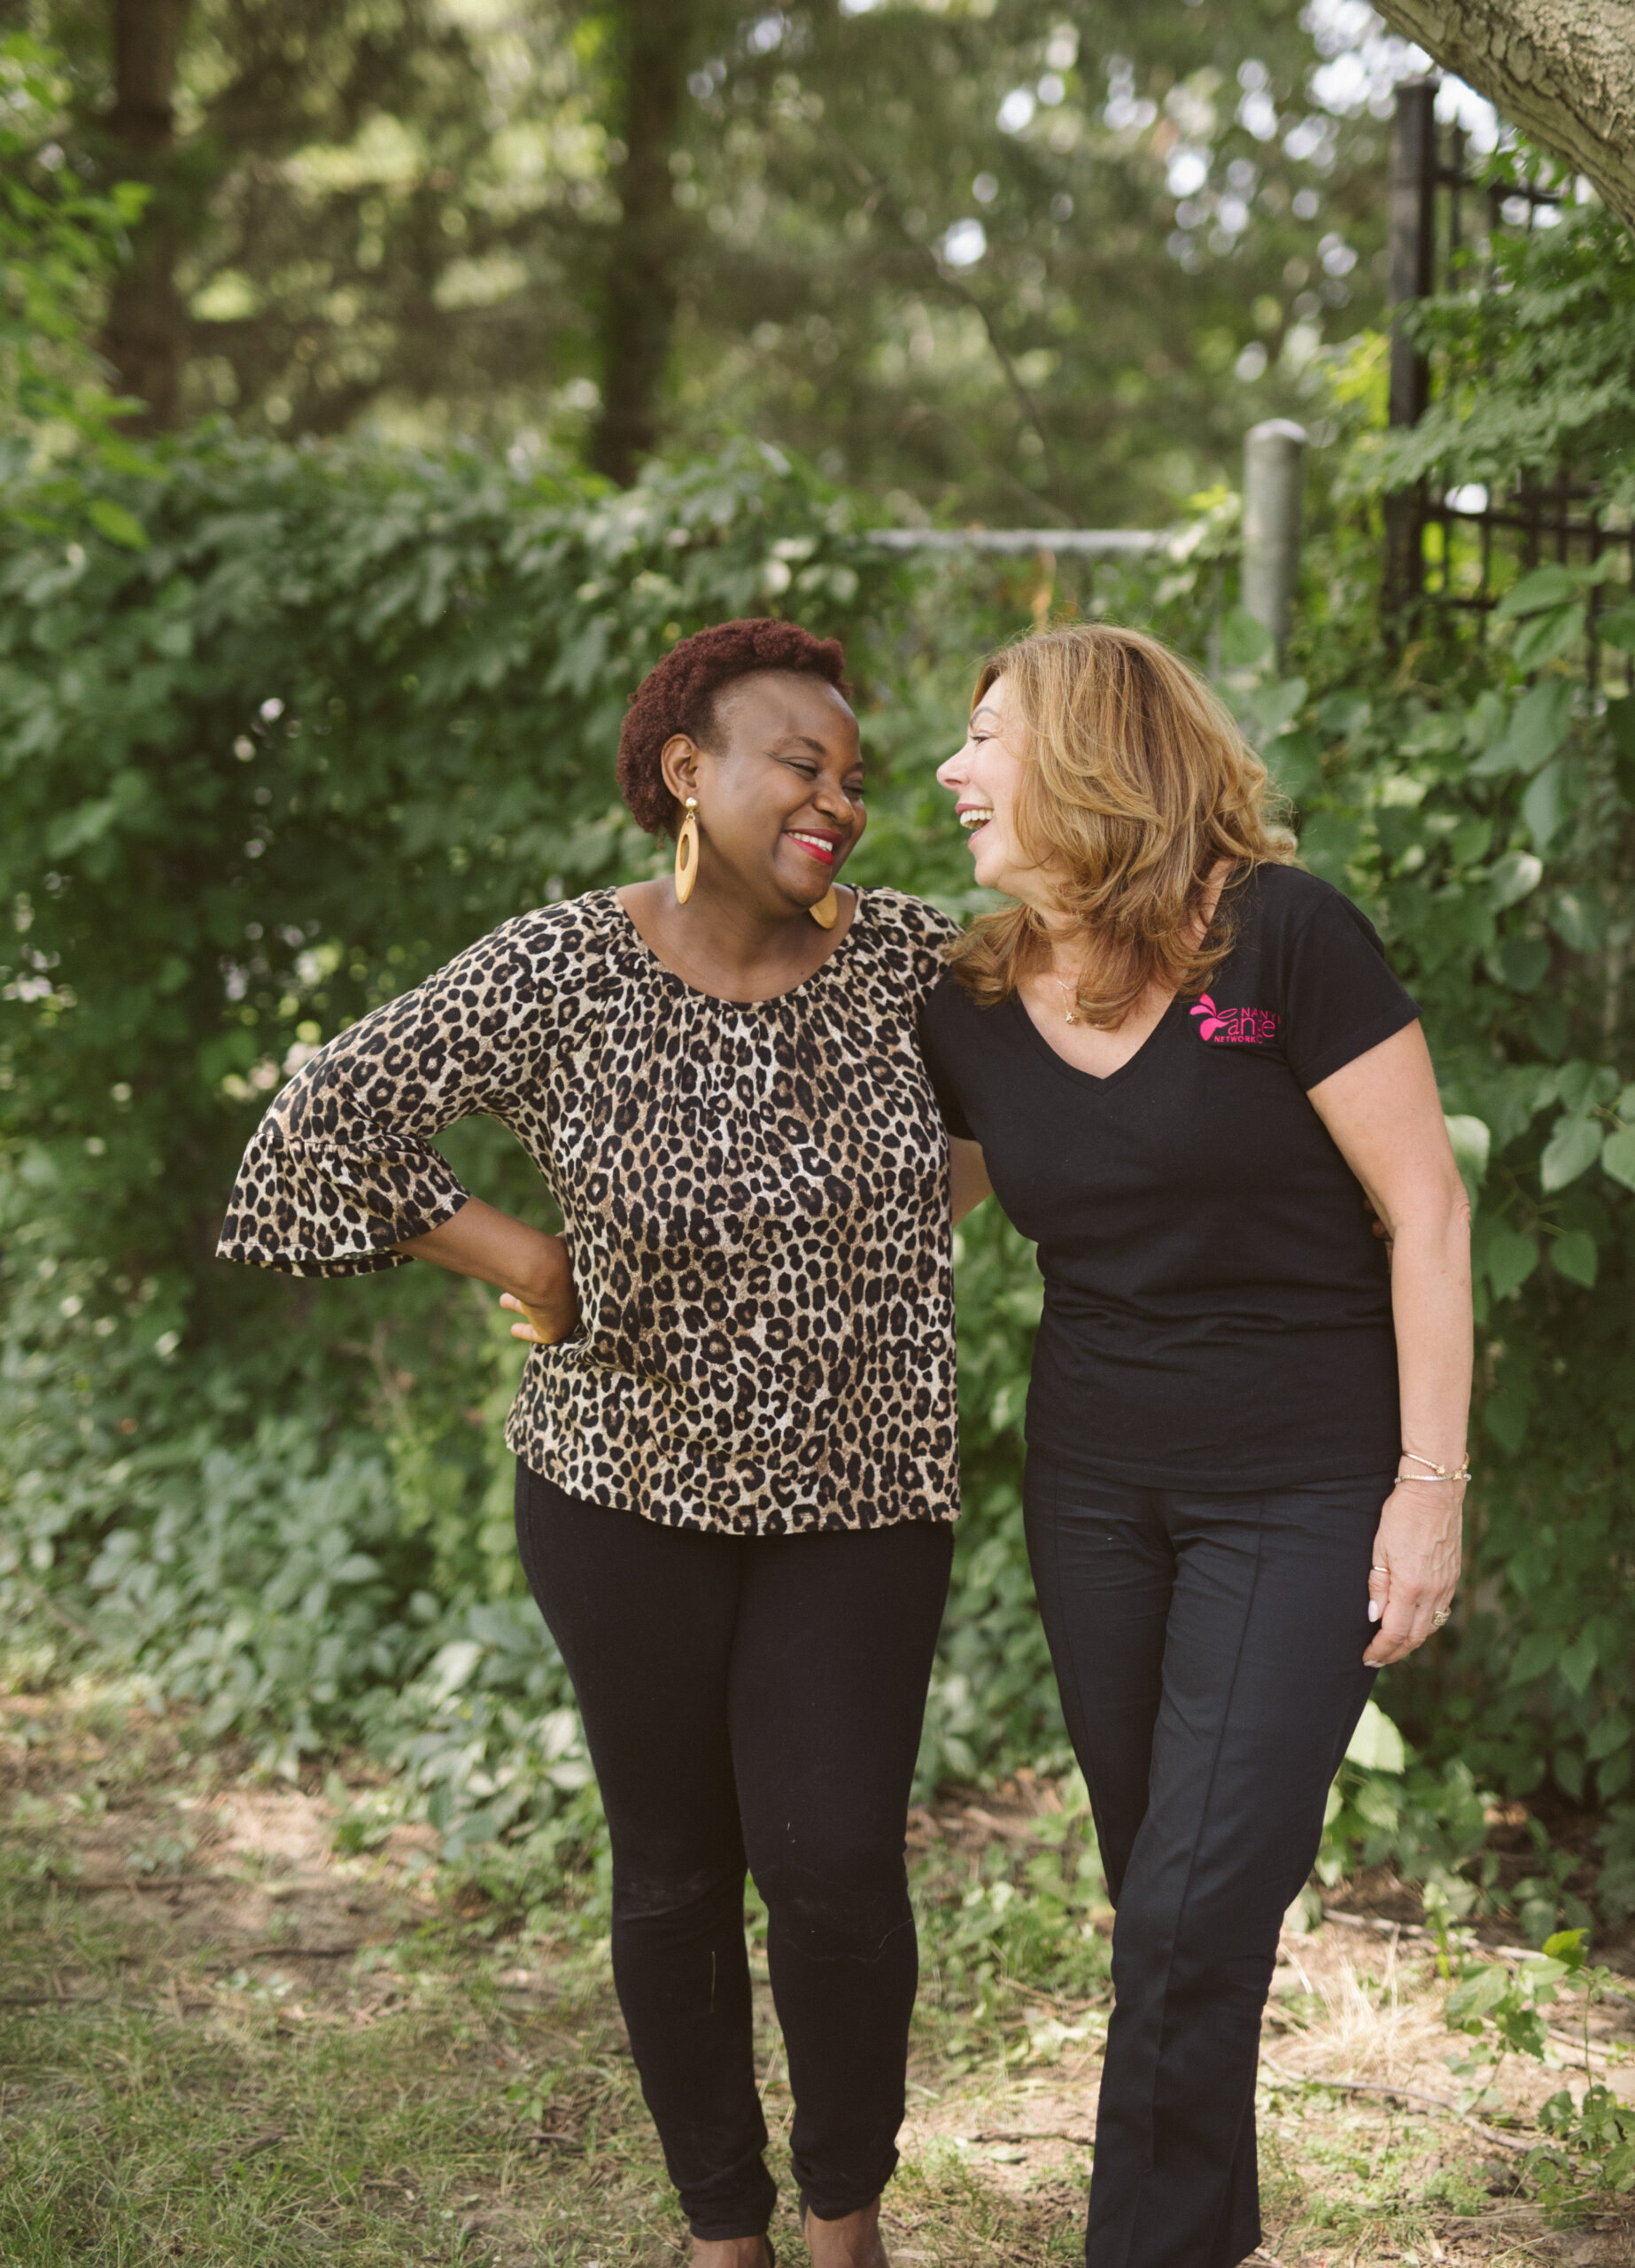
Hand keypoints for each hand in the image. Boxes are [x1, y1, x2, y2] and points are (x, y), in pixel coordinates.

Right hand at [498, 1235, 578, 1345]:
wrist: (550, 1271)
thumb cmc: (558, 1252)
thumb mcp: (564, 1239)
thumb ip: (564, 1237)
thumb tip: (563, 1226)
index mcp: (581, 1277)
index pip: (567, 1277)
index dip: (551, 1271)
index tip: (539, 1266)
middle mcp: (576, 1299)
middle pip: (553, 1295)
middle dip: (538, 1288)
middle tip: (522, 1283)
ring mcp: (566, 1317)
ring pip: (540, 1311)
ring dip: (522, 1305)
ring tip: (505, 1300)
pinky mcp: (554, 1332)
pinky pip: (537, 1334)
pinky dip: (525, 1331)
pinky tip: (515, 1329)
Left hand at [1364, 1479, 1464, 1666]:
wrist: (1434, 1492)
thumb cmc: (1401, 1515)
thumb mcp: (1380, 1549)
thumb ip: (1378, 1585)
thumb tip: (1375, 1617)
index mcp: (1411, 1586)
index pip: (1395, 1632)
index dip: (1381, 1649)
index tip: (1367, 1657)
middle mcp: (1433, 1591)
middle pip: (1415, 1636)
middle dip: (1395, 1652)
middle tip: (1377, 1658)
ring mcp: (1447, 1585)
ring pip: (1430, 1627)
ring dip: (1411, 1641)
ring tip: (1392, 1646)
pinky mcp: (1453, 1577)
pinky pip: (1440, 1611)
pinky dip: (1426, 1624)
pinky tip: (1414, 1623)